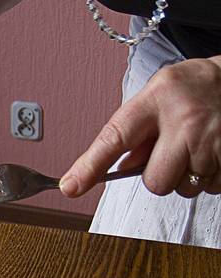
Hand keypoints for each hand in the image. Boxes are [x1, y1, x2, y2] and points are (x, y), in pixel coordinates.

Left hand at [61, 56, 220, 197]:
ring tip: (198, 145)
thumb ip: (133, 131)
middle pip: (155, 181)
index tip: (70, 186)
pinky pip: (211, 188)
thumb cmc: (194, 88)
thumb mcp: (157, 96)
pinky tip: (213, 151)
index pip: (114, 138)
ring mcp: (212, 141)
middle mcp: (184, 120)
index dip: (90, 167)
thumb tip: (111, 170)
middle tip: (172, 150)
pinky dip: (209, 177)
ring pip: (183, 188)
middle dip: (161, 174)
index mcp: (156, 100)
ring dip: (187, 175)